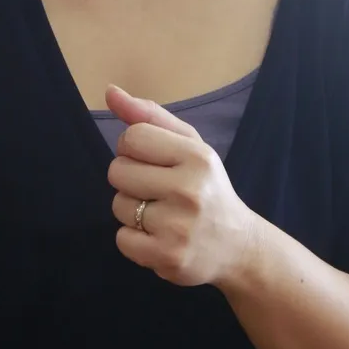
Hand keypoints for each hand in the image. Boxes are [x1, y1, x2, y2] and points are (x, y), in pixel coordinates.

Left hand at [105, 84, 258, 288]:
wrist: (238, 246)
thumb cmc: (207, 187)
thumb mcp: (190, 144)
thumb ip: (149, 116)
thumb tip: (110, 91)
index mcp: (197, 156)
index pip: (132, 137)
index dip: (132, 148)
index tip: (150, 160)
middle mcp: (189, 190)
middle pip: (118, 171)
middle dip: (129, 179)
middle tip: (157, 189)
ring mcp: (178, 227)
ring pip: (118, 205)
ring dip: (131, 209)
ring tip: (160, 214)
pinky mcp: (168, 257)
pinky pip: (122, 239)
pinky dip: (133, 239)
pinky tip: (158, 237)